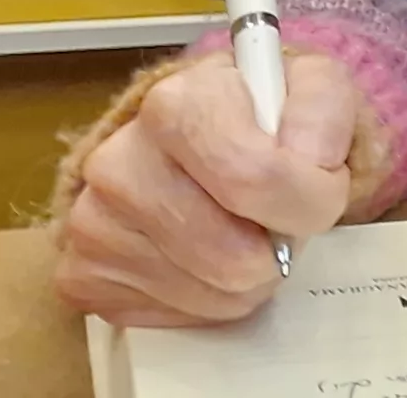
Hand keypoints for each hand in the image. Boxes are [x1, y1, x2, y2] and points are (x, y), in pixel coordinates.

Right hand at [54, 51, 360, 326]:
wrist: (192, 144)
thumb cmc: (255, 120)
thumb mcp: (307, 88)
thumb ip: (322, 111)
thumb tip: (310, 162)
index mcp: (173, 105)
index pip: (256, 180)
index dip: (309, 199)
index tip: (321, 187)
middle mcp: (117, 164)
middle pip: (234, 257)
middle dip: (279, 247)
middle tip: (277, 218)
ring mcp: (92, 224)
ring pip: (212, 295)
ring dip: (249, 278)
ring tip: (243, 234)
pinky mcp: (84, 277)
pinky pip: (177, 318)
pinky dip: (209, 300)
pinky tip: (205, 258)